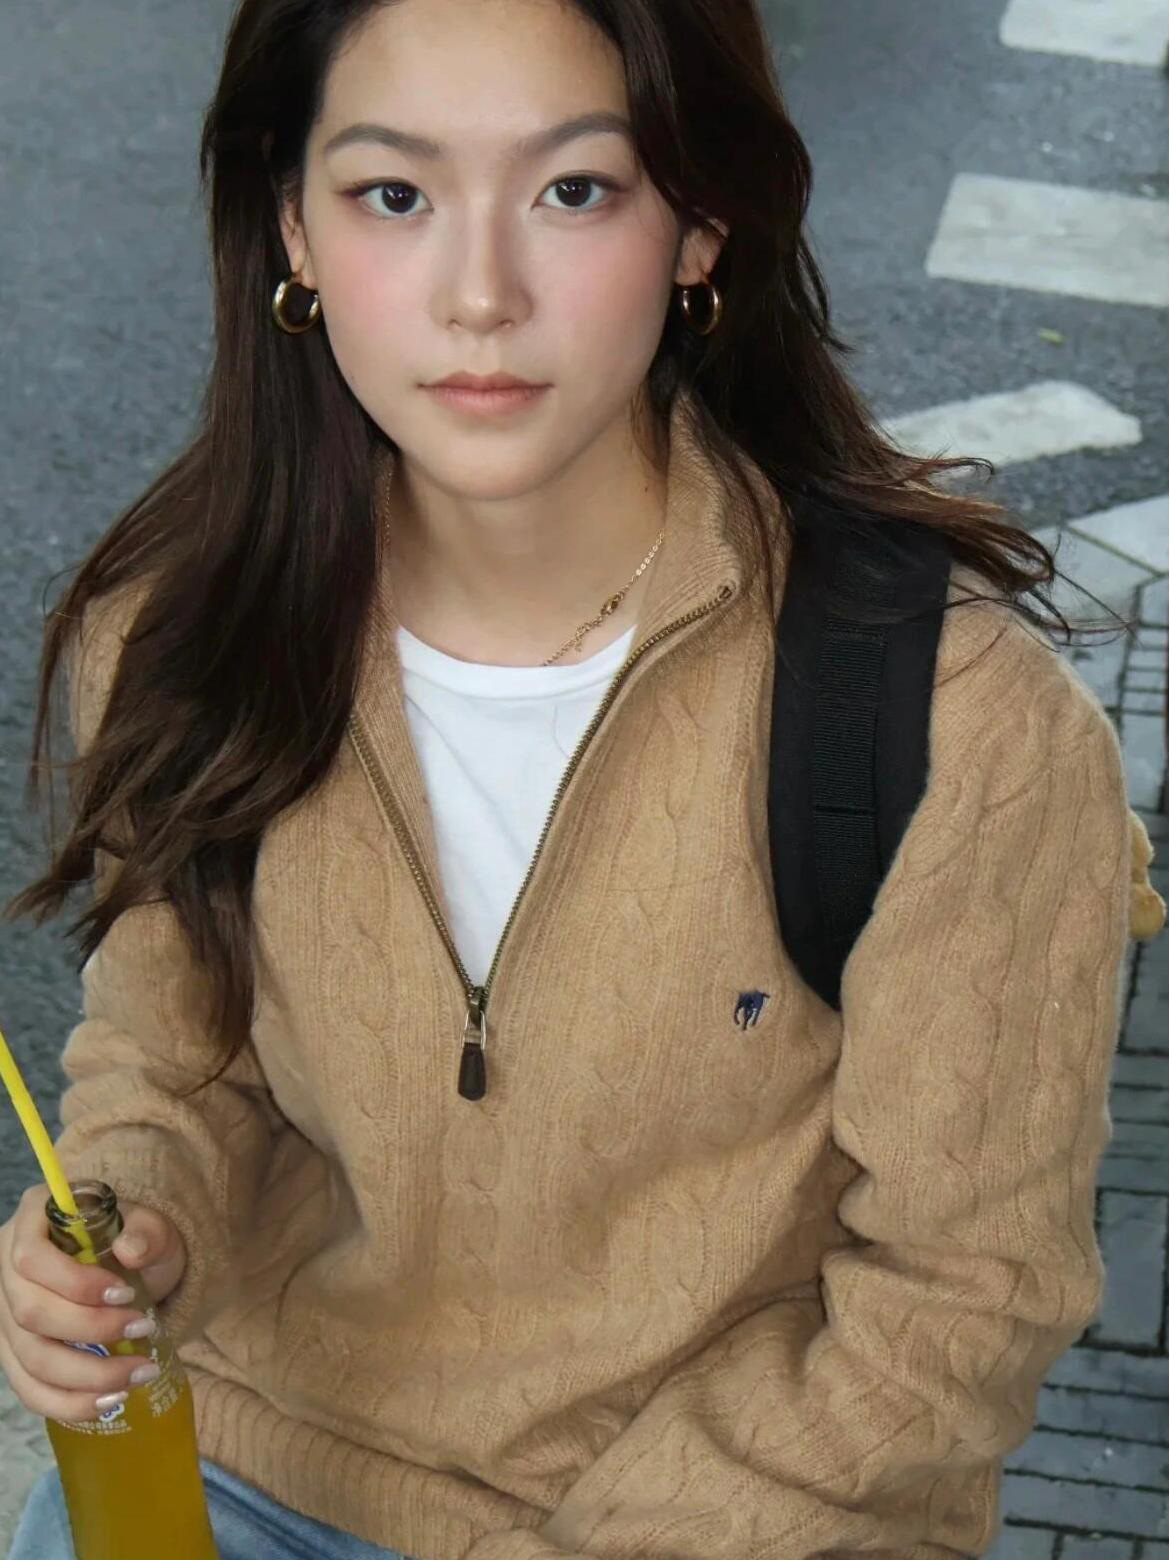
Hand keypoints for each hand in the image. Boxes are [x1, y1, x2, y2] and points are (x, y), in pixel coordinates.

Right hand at [0, 1183, 186, 1422]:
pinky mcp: (15, 1353)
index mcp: (31, 1221)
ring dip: (86, 1375)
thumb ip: (146, 1231)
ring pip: (29, 1358)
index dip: (75, 1283)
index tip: (126, 1293)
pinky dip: (69, 1403)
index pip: (32, 1259)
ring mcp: (5, 1315)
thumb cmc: (132, 1236)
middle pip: (29, 1314)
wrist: (127, 1262)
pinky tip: (109, 1402)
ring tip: (138, 1374)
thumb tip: (131, 1250)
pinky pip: (30, 1389)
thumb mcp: (149, 1222)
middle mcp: (5, 1268)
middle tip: (144, 1330)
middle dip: (91, 1331)